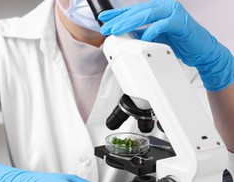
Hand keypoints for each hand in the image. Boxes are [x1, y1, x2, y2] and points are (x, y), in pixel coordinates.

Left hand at [98, 0, 233, 91]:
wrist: (201, 51)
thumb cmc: (179, 43)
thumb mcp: (154, 37)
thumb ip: (140, 33)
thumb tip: (122, 36)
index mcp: (157, 9)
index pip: (134, 10)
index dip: (118, 14)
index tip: (103, 18)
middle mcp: (164, 7)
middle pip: (138, 11)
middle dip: (120, 20)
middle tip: (106, 27)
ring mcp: (173, 12)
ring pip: (147, 14)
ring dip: (130, 23)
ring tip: (117, 30)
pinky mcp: (181, 22)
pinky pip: (163, 24)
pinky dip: (152, 30)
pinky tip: (142, 36)